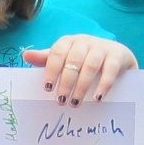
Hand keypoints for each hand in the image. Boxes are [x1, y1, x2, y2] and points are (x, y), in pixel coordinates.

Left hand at [23, 35, 137, 104]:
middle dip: (66, 83)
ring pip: (90, 65)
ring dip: (82, 86)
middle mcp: (85, 41)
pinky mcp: (118, 54)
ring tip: (76, 103)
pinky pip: (110, 69)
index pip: (57, 53)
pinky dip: (104, 84)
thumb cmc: (83, 59)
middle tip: (61, 101)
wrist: (116, 55)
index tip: (48, 88)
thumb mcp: (65, 58)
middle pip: (73, 61)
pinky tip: (98, 98)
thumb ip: (46, 59)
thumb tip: (25, 55)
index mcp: (68, 42)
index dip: (52, 70)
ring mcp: (102, 47)